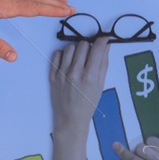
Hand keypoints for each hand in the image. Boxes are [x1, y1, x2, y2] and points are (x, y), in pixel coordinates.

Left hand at [49, 38, 110, 159]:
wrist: (70, 119)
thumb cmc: (88, 104)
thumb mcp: (100, 86)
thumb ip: (103, 64)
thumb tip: (106, 46)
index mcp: (90, 76)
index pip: (97, 48)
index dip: (102, 41)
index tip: (104, 40)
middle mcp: (75, 72)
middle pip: (83, 45)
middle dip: (89, 47)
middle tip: (91, 55)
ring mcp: (62, 73)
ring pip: (70, 48)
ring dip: (76, 51)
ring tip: (79, 60)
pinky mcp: (52, 75)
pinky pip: (57, 55)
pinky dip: (64, 55)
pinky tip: (68, 63)